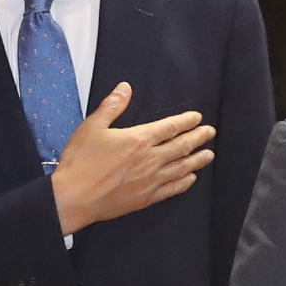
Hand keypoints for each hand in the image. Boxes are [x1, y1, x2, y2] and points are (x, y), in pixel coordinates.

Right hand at [49, 82, 214, 232]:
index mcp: (139, 139)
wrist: (75, 197)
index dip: (186, 121)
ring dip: (197, 160)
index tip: (197, 118)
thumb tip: (125, 88)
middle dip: (198, 138)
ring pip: (182, 168)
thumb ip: (112, 106)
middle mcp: (151, 159)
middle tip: (210, 133)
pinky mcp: (147, 198)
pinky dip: (185, 182)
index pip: (170, 127)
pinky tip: (191, 179)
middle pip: (182, 146)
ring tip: (209, 155)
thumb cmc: (81, 161)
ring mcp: (151, 180)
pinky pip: (172, 189)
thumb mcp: (93, 126)